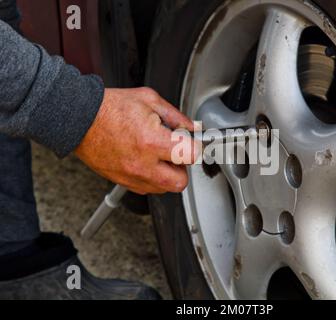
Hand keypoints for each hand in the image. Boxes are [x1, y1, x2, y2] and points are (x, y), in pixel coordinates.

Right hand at [75, 87, 199, 194]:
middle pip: (180, 182)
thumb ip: (176, 116)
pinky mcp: (123, 181)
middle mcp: (143, 164)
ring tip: (158, 155)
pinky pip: (147, 189)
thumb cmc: (109, 108)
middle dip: (183, 167)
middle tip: (176, 153)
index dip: (196, 147)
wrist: (78, 119)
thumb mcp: (148, 100)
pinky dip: (152, 178)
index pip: (191, 155)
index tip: (193, 143)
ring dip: (167, 174)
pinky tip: (146, 161)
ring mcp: (132, 176)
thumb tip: (192, 127)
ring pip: (164, 189)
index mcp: (152, 141)